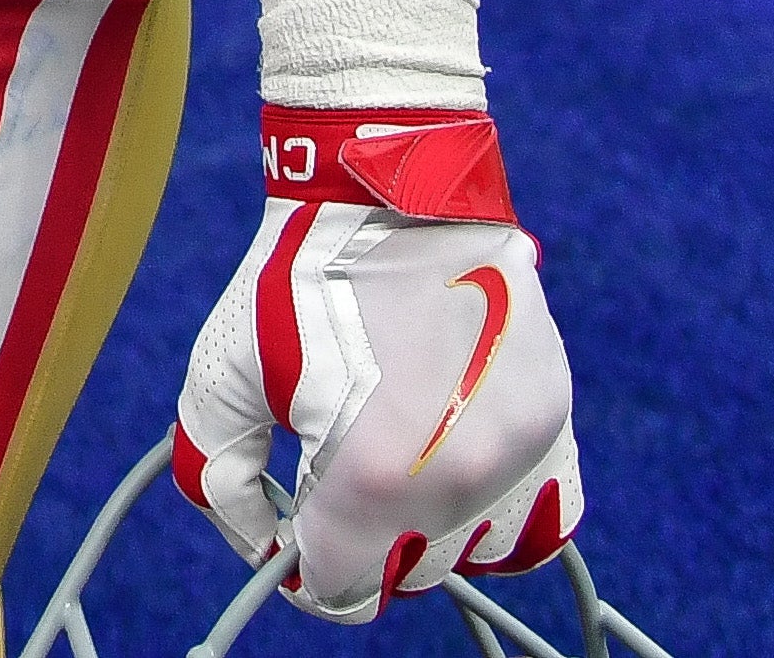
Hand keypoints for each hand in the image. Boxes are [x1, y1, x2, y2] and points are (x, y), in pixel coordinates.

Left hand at [175, 111, 580, 623]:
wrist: (388, 185)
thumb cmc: (295, 275)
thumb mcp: (224, 371)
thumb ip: (220, 476)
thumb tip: (261, 545)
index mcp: (370, 472)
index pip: (342, 588)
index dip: (307, 570)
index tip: (295, 531)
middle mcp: (456, 475)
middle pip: (407, 573)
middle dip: (365, 544)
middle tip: (337, 485)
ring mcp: (516, 448)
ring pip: (474, 552)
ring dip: (431, 531)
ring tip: (398, 467)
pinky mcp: (553, 416)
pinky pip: (543, 516)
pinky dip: (501, 514)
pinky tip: (456, 470)